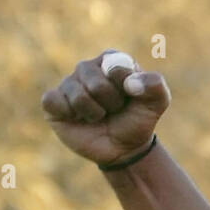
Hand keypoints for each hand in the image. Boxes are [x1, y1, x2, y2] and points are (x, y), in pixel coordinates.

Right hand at [41, 50, 170, 166]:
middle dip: (111, 104)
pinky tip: (77, 118)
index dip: (126, 88)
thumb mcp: (157, 102)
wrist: (124, 149)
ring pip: (78, 96)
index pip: (115, 67)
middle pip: (96, 84)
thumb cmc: (137, 121)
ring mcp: (68, 84)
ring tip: (99, 116)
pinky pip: (53, 100)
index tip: (130, 97)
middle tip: (114, 110)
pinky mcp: (53, 101)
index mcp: (110, 60)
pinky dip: (68, 114)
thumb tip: (131, 83)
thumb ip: (155, 85)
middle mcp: (87, 68)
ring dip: (94, 113)